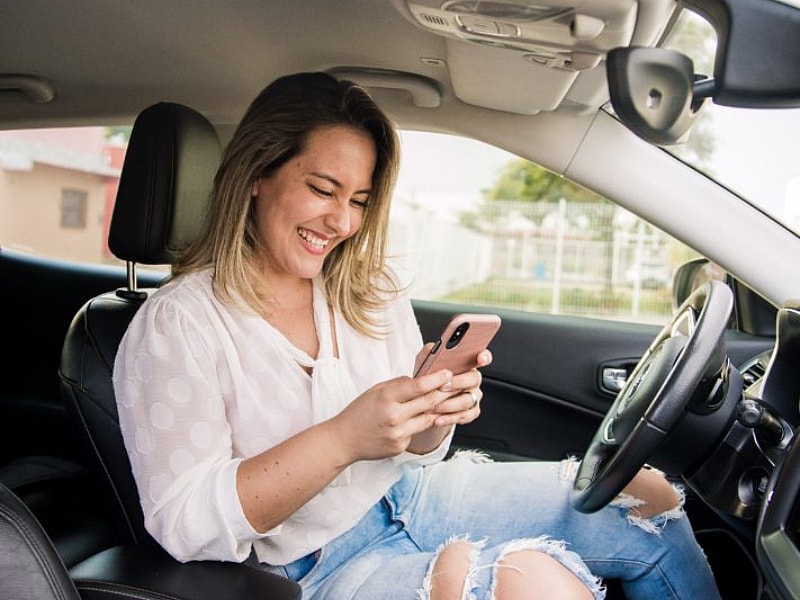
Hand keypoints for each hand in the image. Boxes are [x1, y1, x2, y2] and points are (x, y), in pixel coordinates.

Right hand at [327, 369, 454, 461]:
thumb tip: (421, 380)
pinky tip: (413, 421)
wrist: (344, 440)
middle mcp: (394, 416)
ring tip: (444, 401)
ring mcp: (398, 434)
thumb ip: (399, 385)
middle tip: (455, 385)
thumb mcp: (376, 391)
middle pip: (429, 402)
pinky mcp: (400, 447)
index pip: (418, 386)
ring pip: (428, 419)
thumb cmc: (359, 412)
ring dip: (437, 410)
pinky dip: (417, 425)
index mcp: (386, 397)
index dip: (436, 379)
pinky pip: (416, 433)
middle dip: (444, 392)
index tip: (448, 373)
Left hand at [406, 349, 491, 453]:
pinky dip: (449, 418)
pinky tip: (438, 419)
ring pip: (468, 400)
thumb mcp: (426, 362)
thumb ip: (430, 353)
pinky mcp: (471, 412)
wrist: (425, 400)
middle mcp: (473, 379)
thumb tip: (431, 348)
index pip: (482, 357)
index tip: (480, 358)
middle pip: (474, 379)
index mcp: (467, 364)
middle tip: (442, 386)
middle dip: (457, 383)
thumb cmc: (428, 378)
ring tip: (432, 406)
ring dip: (449, 404)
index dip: (484, 357)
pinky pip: (465, 416)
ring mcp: (474, 396)